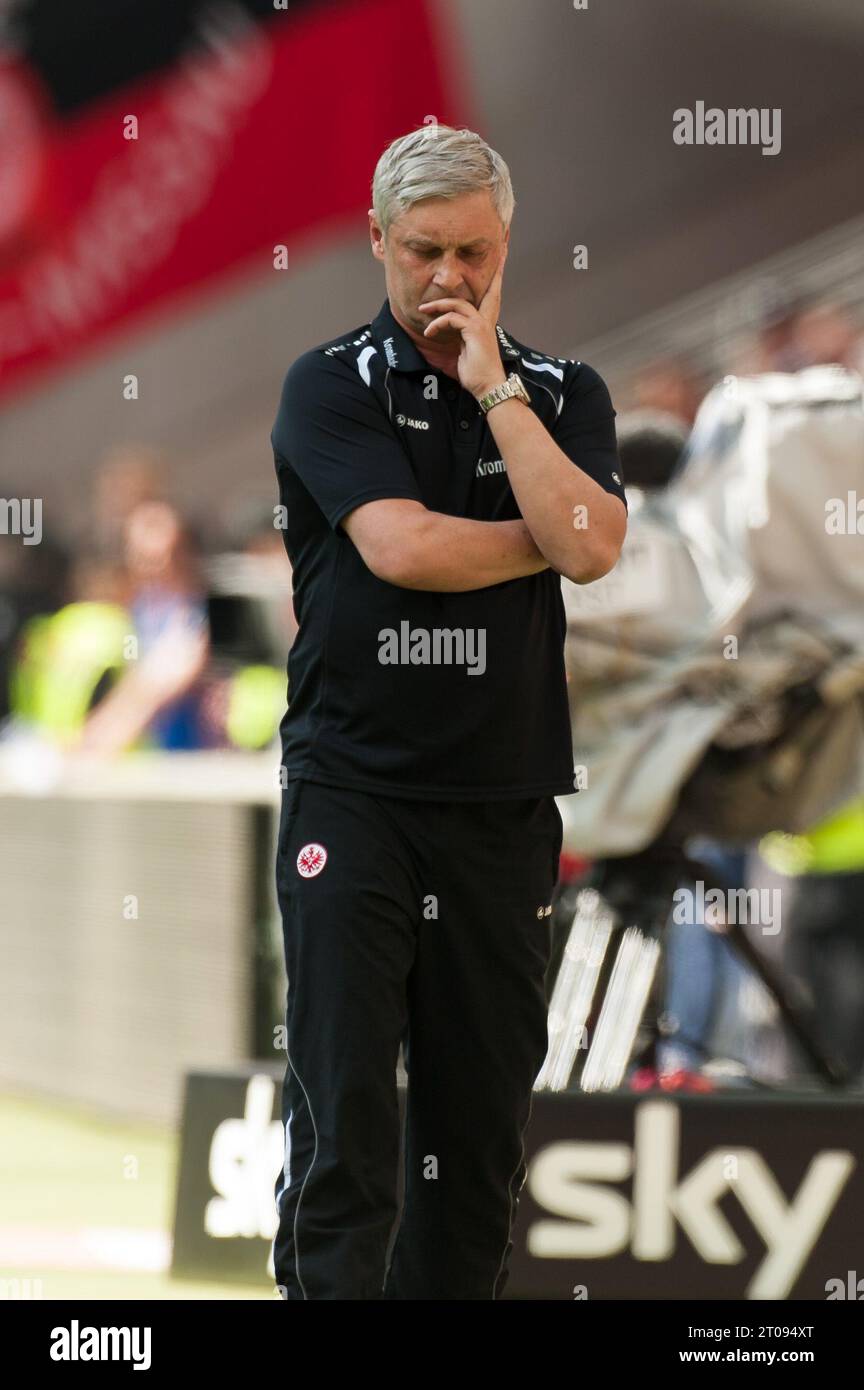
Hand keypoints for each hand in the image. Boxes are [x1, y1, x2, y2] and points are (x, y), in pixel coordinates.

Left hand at [418, 249, 507, 399]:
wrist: (488, 388)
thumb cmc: (477, 375)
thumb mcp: (466, 352)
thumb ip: (461, 339)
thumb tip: (450, 334)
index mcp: (486, 325)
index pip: (492, 298)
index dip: (497, 280)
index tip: (502, 262)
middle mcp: (486, 322)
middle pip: (489, 291)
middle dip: (494, 274)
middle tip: (499, 256)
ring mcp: (481, 325)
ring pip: (458, 304)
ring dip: (438, 305)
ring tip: (422, 310)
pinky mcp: (475, 331)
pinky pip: (452, 318)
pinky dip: (437, 323)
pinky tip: (428, 333)